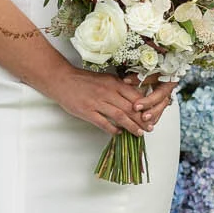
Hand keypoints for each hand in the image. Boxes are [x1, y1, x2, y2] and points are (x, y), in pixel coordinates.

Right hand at [50, 67, 172, 134]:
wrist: (62, 80)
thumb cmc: (84, 80)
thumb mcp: (105, 79)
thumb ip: (119, 87)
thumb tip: (135, 98)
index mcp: (113, 83)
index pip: (134, 96)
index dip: (145, 107)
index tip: (151, 116)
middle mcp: (107, 92)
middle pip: (129, 108)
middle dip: (142, 120)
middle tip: (149, 128)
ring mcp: (97, 102)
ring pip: (119, 116)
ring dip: (131, 126)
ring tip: (138, 133)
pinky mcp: (87, 111)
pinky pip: (103, 123)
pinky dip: (112, 129)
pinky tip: (118, 133)